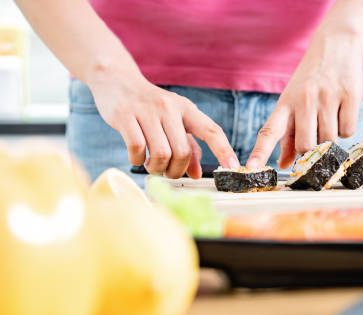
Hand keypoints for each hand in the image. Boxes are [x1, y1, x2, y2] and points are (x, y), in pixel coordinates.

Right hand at [88, 71, 239, 178]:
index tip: (233, 166)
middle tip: (168, 172)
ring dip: (157, 168)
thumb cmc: (151, 107)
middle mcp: (169, 108)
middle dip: (176, 171)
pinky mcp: (124, 116)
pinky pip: (137, 148)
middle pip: (183, 152)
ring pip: (162, 154)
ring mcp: (146, 111)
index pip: (211, 130)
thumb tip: (196, 174)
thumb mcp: (174, 121)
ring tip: (153, 166)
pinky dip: (138, 161)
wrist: (117, 80)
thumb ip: (188, 147)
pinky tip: (138, 158)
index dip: (224, 150)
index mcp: (186, 109)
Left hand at [246, 32, 362, 168]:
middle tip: (316, 132)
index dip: (260, 152)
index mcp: (285, 103)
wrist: (337, 44)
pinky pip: (348, 131)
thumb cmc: (311, 79)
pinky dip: (346, 129)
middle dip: (312, 148)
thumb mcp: (294, 102)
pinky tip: (342, 112)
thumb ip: (289, 135)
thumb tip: (284, 164)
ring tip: (330, 116)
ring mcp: (327, 97)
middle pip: (306, 145)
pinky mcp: (349, 95)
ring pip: (329, 140)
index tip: (251, 168)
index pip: (269, 131)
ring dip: (331, 137)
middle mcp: (304, 99)